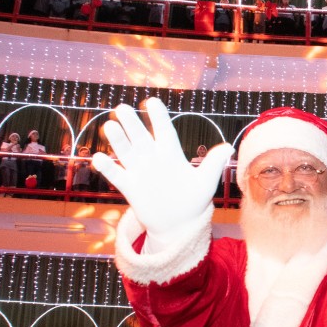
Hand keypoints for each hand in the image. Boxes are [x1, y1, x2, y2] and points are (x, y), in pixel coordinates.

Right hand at [92, 98, 232, 244]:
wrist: (179, 225)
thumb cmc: (194, 201)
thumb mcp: (206, 182)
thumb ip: (213, 163)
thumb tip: (228, 146)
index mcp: (171, 154)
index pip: (164, 131)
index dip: (158, 117)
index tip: (151, 102)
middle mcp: (153, 159)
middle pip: (140, 137)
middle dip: (132, 123)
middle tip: (121, 108)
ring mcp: (140, 172)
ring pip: (126, 152)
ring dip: (118, 140)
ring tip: (110, 126)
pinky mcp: (130, 187)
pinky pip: (116, 175)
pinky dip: (107, 167)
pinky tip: (99, 158)